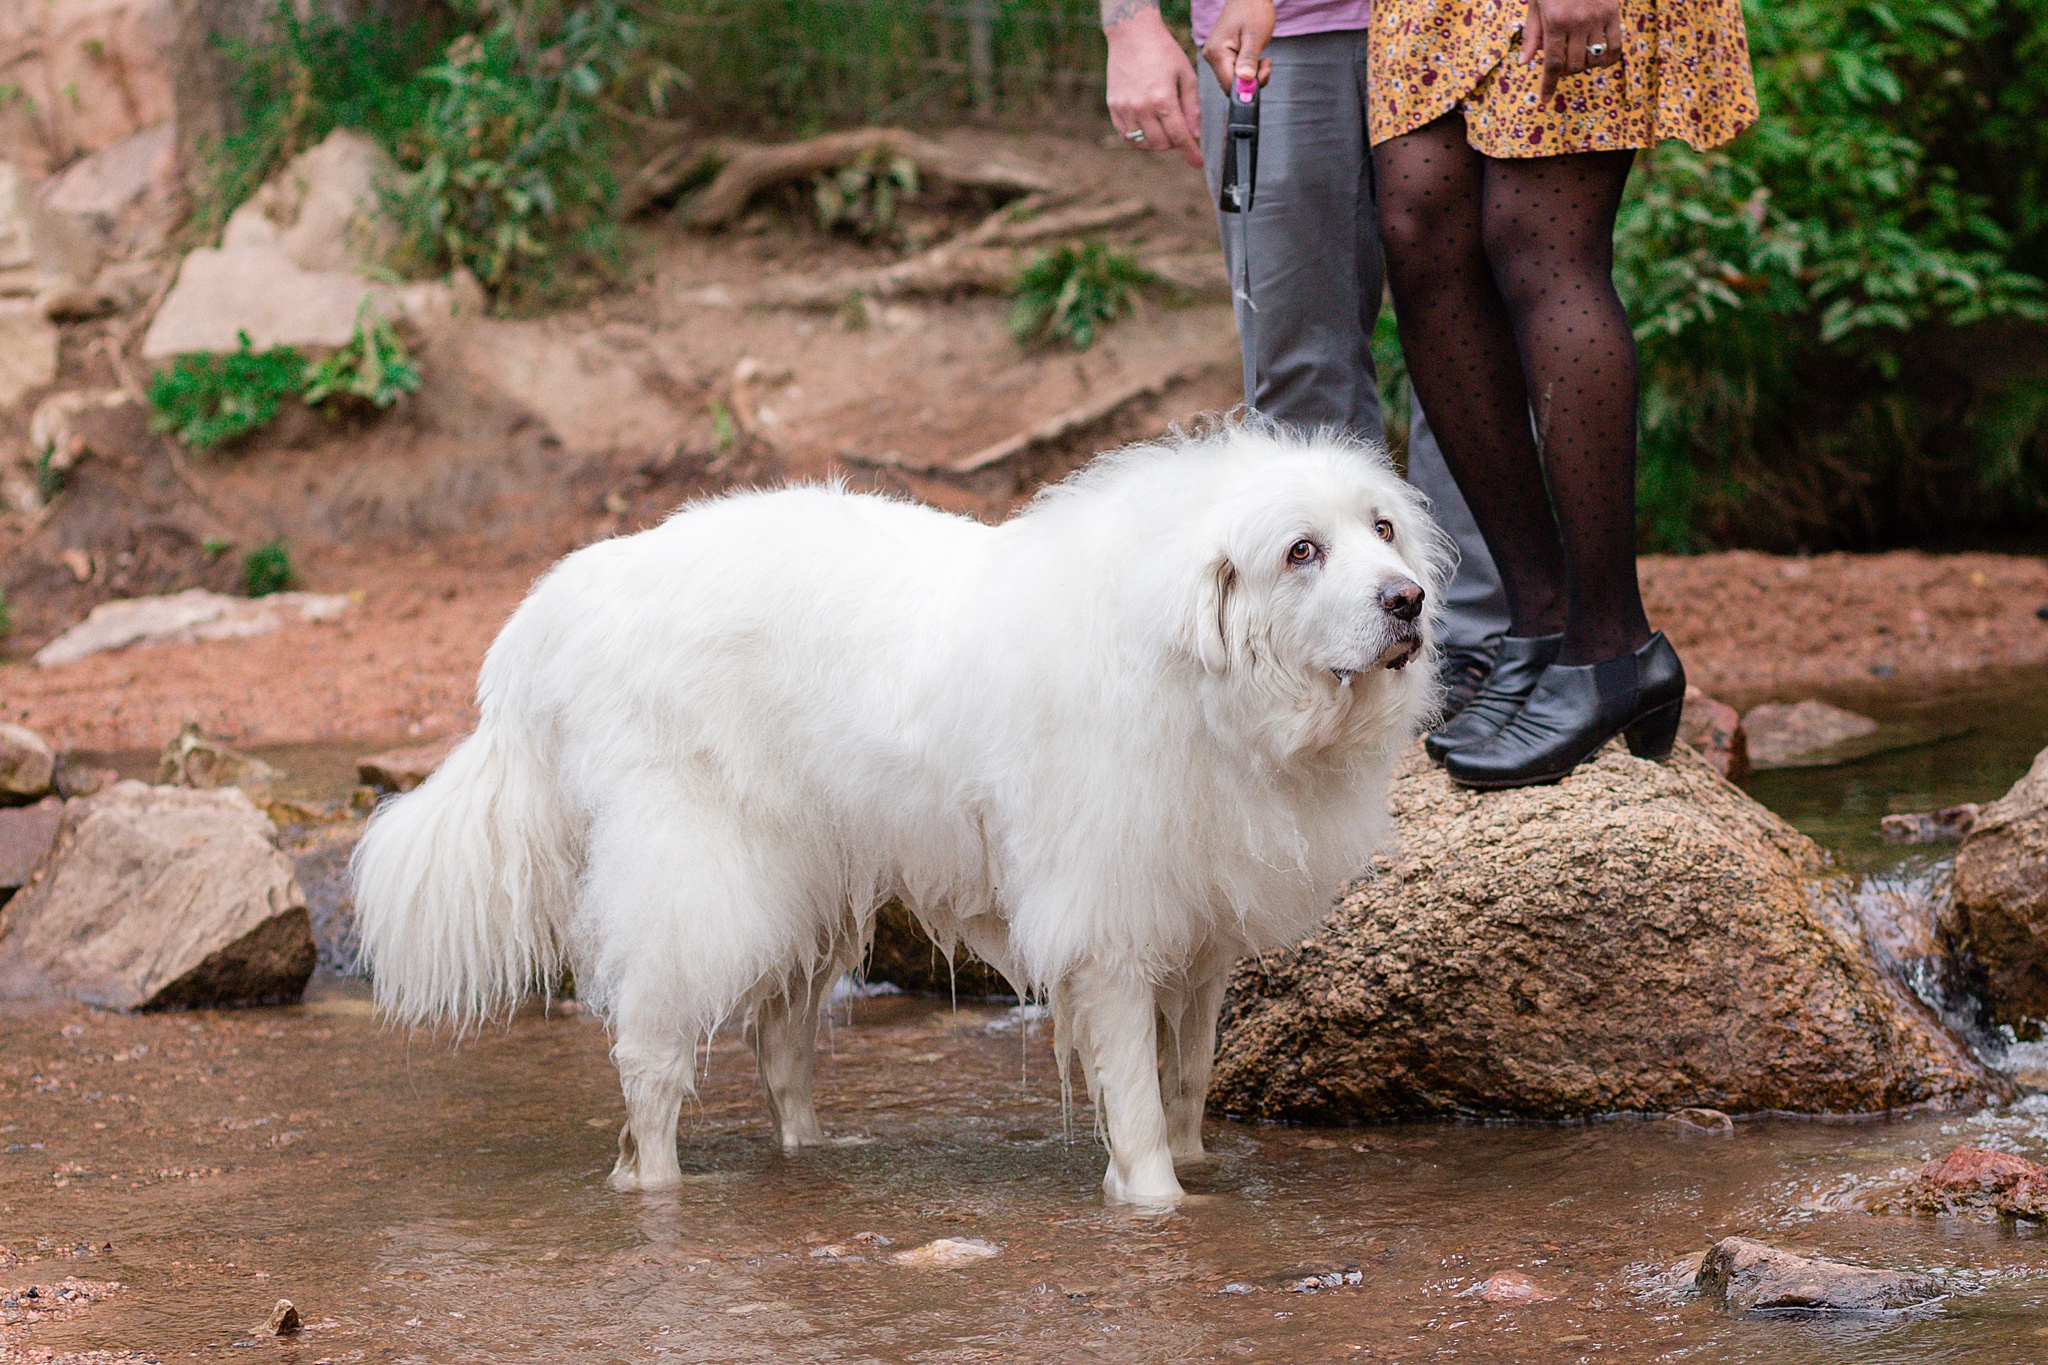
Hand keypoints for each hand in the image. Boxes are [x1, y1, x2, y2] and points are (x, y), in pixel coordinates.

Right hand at [1104, 4, 1203, 166]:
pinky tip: (1148, 126)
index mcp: (1163, 99)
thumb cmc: (1163, 52)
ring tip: (1163, 125)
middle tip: (1179, 129)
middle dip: (1174, 142)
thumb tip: (1194, 134)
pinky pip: (1127, 136)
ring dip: (1157, 141)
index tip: (1197, 163)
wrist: (1132, 35)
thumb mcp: (1186, 75)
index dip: (1190, 152)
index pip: (1180, 136)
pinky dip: (1140, 137)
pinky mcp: (1113, 108)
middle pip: (1161, 144)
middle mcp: (1141, 108)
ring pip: (1143, 144)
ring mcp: (1124, 109)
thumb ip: (1192, 107)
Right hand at [1201, 0, 1274, 97]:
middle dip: (1251, 81)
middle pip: (1230, 85)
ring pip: (1232, 79)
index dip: (1247, 87)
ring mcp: (1214, 56)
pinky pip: (1233, 71)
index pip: (1229, 85)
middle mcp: (1211, 57)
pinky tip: (1255, 57)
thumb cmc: (1253, 11)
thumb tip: (1245, 80)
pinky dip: (1247, 70)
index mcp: (1217, 53)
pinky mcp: (1220, 55)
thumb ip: (1249, 60)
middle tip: (1266, 63)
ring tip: (1262, 58)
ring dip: (1251, 75)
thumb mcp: (1255, 36)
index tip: (1264, 72)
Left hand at [1521, 0, 1623, 102]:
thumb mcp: (1536, 4)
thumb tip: (1524, 63)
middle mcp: (1577, 22)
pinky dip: (1606, 59)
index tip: (1544, 100)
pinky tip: (1598, 58)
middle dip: (1565, 71)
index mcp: (1555, 21)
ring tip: (1577, 55)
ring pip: (1593, 59)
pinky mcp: (1613, 12)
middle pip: (1573, 65)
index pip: (1552, 63)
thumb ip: (1531, 34)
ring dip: (1584, 65)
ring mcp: (1598, 18)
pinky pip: (1614, 47)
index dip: (1548, 85)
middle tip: (1561, 62)